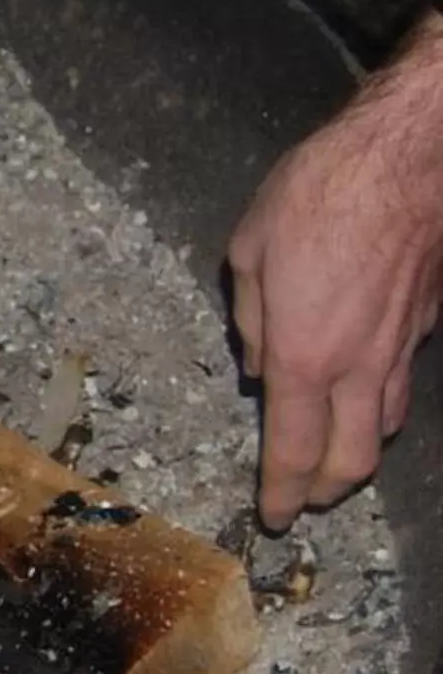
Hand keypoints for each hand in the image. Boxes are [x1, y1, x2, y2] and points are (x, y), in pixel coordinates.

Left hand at [229, 15, 442, 528]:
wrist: (408, 154)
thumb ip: (249, 318)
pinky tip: (367, 390)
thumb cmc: (319, 192)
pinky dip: (383, 402)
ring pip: (386, 425)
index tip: (271, 518)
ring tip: (334, 457)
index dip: (281, 492)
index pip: (291, 448)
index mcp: (303, 353)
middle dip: (324, 490)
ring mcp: (404, 346)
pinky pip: (404, 380)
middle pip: (352, 459)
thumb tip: (256, 366)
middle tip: (303, 499)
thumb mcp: (249, 249)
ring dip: (358, 452)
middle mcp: (359, 363)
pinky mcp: (430, 320)